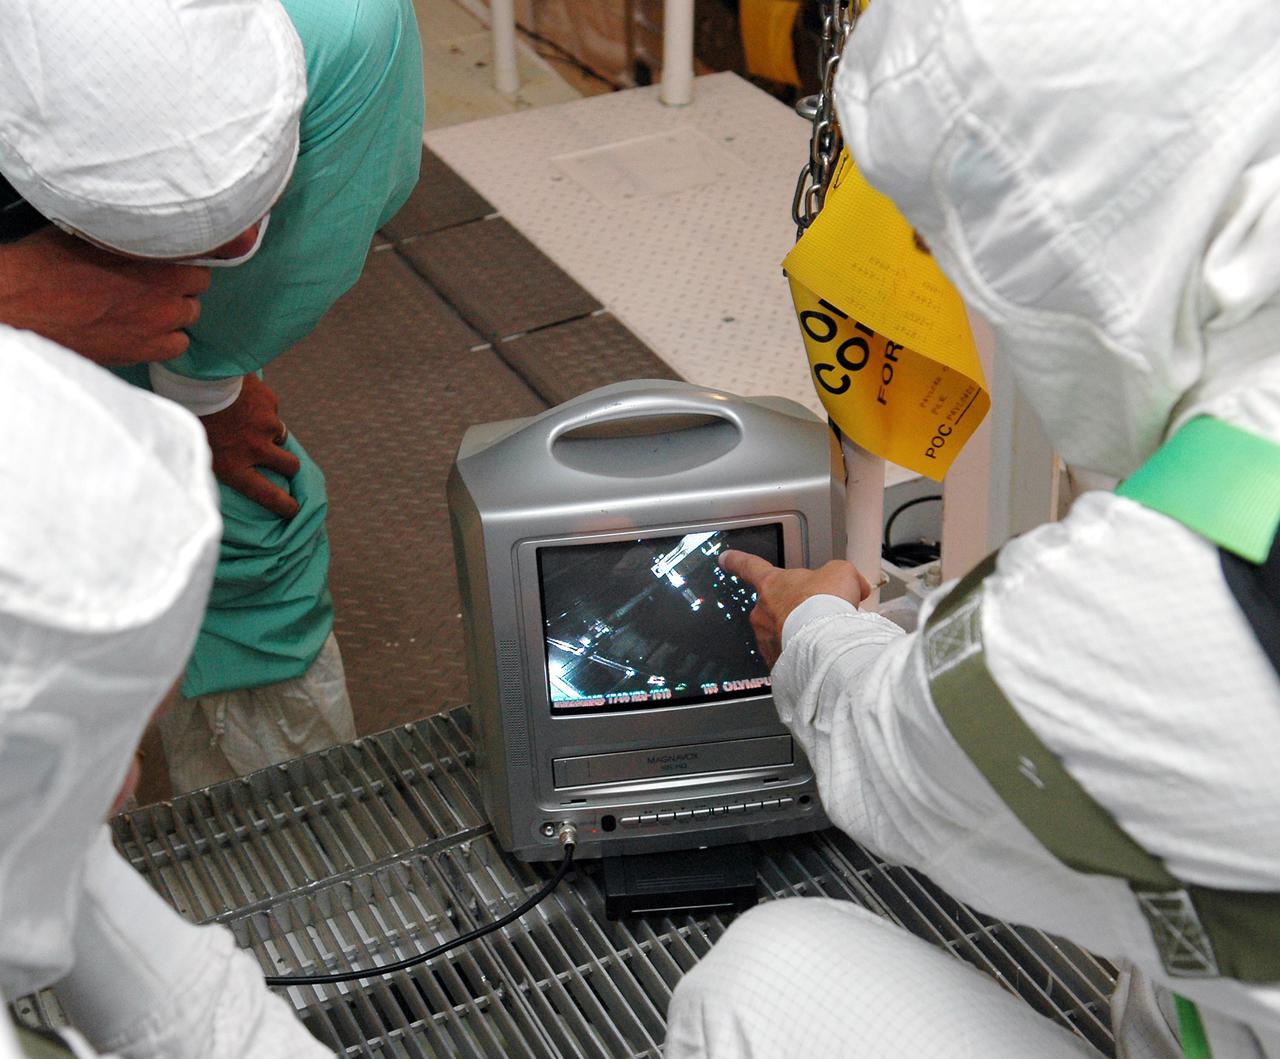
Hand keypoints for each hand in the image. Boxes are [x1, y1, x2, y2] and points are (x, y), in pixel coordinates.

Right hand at [0, 227, 209, 363]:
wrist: (21, 303)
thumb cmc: (49, 263)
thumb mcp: (95, 235)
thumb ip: (131, 238)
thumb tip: (144, 233)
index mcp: (160, 263)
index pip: (200, 262)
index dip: (183, 261)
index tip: (170, 262)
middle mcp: (166, 297)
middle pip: (196, 292)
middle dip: (179, 287)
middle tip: (155, 284)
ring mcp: (156, 328)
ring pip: (188, 320)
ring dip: (174, 313)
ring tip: (148, 307)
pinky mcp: (140, 352)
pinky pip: (174, 348)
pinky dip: (166, 339)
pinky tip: (145, 330)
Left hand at [201, 374, 300, 517]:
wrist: (193, 379)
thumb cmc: (189, 418)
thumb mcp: (198, 451)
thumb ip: (218, 466)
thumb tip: (231, 475)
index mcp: (235, 467)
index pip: (268, 495)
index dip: (284, 505)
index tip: (293, 509)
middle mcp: (256, 449)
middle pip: (290, 466)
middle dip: (288, 467)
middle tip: (281, 463)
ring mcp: (266, 425)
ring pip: (280, 436)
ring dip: (269, 433)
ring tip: (248, 422)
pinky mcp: (270, 403)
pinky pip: (271, 410)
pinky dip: (261, 409)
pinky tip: (243, 401)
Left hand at [721, 551, 872, 666]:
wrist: (826, 643)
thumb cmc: (826, 604)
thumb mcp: (841, 573)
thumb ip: (842, 576)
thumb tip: (857, 587)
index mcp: (772, 584)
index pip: (749, 566)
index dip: (737, 561)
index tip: (725, 559)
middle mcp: (762, 611)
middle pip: (774, 606)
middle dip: (795, 609)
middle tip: (819, 612)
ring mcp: (766, 638)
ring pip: (782, 632)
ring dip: (800, 632)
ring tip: (824, 635)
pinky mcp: (776, 663)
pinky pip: (788, 655)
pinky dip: (802, 654)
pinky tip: (821, 653)